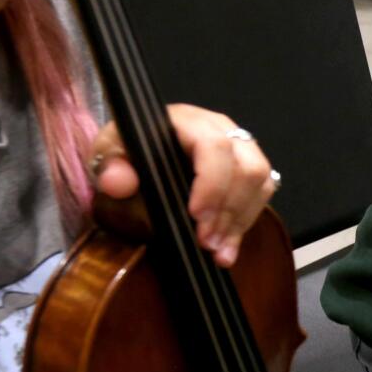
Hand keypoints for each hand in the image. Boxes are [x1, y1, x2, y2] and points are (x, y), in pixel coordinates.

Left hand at [88, 103, 279, 266]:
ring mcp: (240, 148)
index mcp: (188, 120)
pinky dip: (245, 226)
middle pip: (248, 166)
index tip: (196, 217)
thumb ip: (111, 167)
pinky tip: (226, 250)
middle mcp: (222, 129)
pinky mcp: (247, 170)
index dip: (212, 183)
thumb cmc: (127, 153)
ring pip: (260, 181)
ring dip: (239, 220)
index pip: (215, 146)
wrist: (136, 156)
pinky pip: (262, 195)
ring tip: (215, 251)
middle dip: (229, 210)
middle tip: (205, 242)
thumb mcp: (109, 155)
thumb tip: (118, 182)